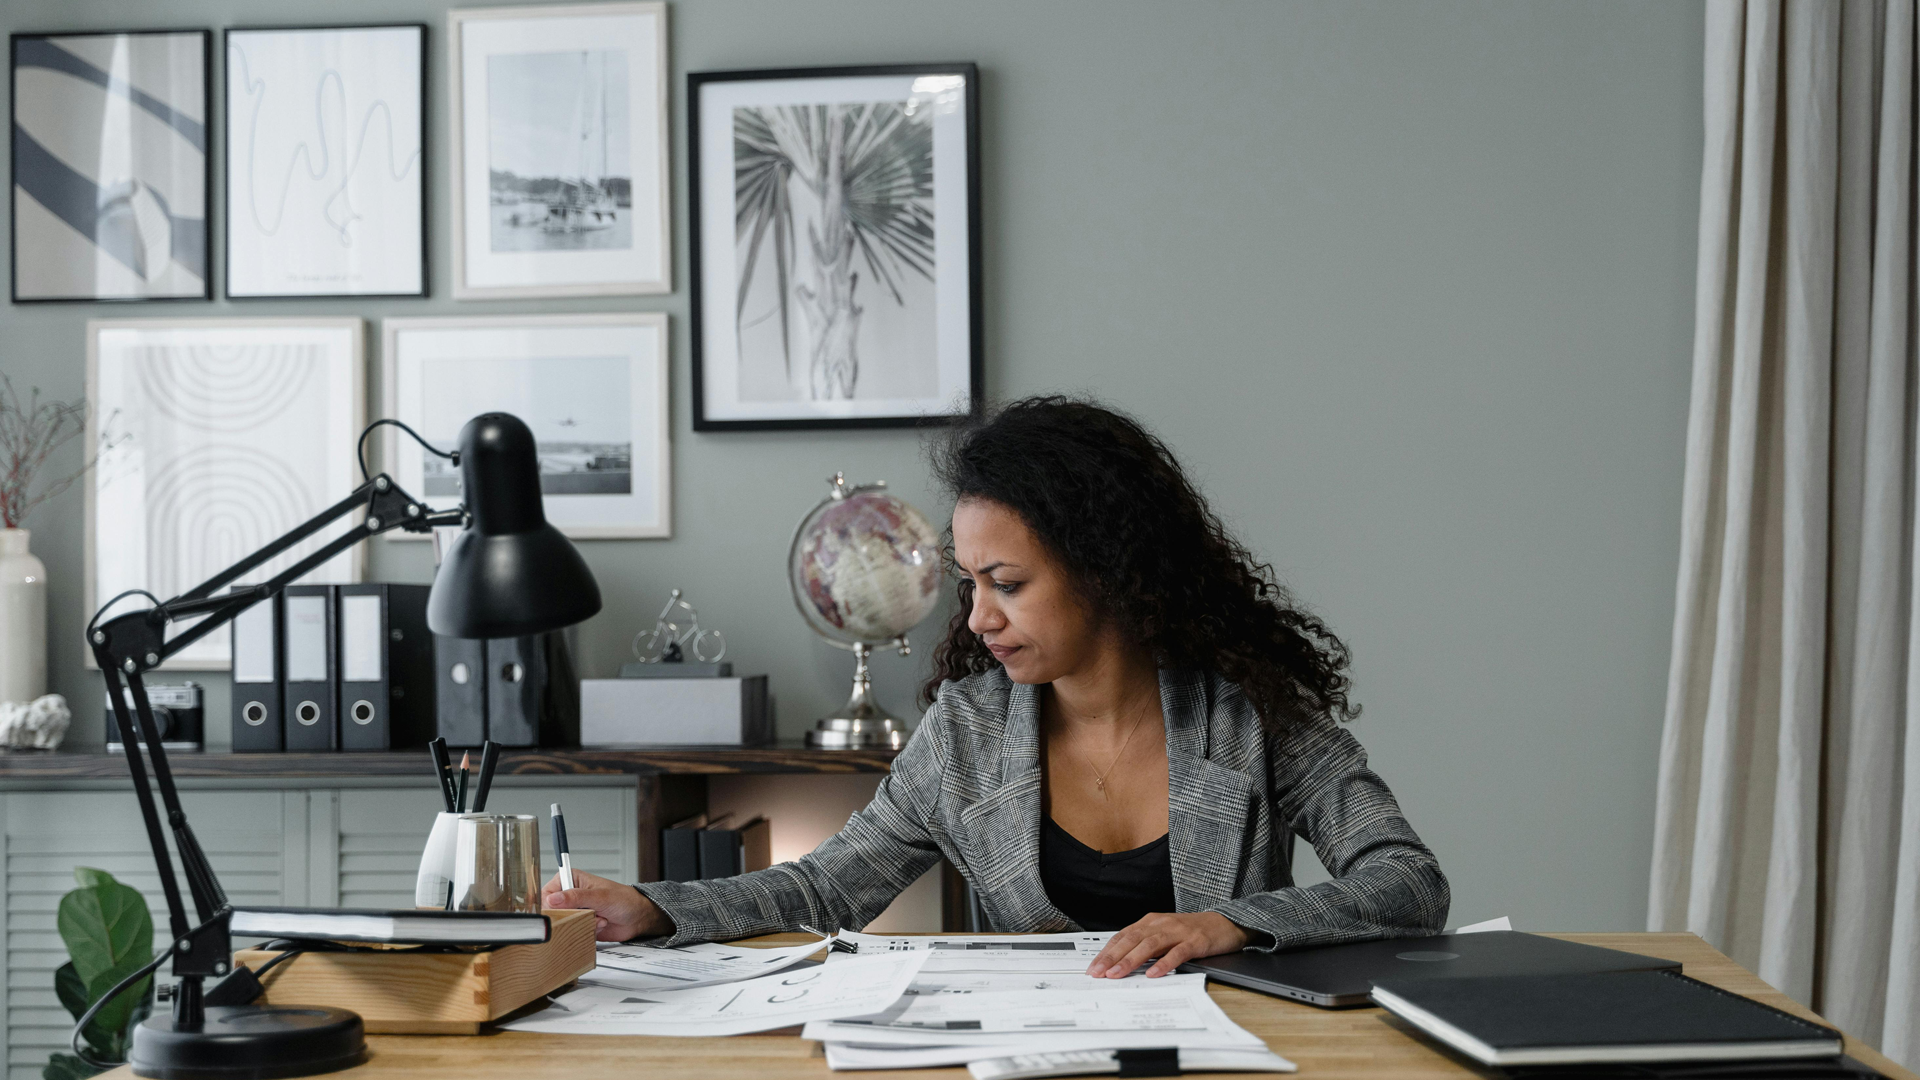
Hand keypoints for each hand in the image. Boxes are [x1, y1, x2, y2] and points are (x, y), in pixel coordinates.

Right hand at [541, 868, 674, 941]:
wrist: (638, 917)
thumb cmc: (624, 899)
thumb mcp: (600, 896)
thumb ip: (576, 897)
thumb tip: (552, 899)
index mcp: (571, 879)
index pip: (547, 893)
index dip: (550, 906)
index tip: (560, 913)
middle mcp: (570, 895)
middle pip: (552, 912)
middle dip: (570, 917)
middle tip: (586, 914)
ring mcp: (574, 910)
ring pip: (563, 924)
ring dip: (580, 924)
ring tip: (598, 917)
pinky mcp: (579, 924)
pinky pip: (572, 933)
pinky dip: (586, 931)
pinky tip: (600, 924)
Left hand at [1085, 911, 1250, 978]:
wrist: (1224, 922)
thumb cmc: (1191, 932)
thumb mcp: (1164, 934)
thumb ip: (1145, 946)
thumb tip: (1120, 964)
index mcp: (1151, 922)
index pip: (1123, 936)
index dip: (1106, 952)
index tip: (1093, 967)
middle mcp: (1161, 924)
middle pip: (1131, 939)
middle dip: (1112, 957)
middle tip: (1098, 972)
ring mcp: (1178, 932)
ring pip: (1149, 945)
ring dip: (1131, 960)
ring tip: (1117, 974)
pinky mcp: (1195, 941)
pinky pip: (1177, 953)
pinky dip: (1164, 963)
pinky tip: (1153, 974)